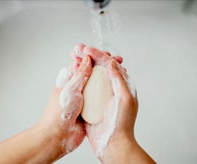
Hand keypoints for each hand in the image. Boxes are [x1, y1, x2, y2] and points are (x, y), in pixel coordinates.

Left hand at [35, 43, 123, 159]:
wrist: (58, 136)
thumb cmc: (58, 112)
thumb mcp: (71, 89)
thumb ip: (80, 74)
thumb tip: (88, 58)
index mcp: (70, 79)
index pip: (83, 62)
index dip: (95, 55)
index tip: (106, 53)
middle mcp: (78, 87)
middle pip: (94, 72)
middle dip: (105, 65)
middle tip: (118, 61)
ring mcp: (85, 98)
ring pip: (99, 85)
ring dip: (109, 78)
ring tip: (122, 72)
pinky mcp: (90, 109)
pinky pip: (101, 99)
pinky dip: (109, 93)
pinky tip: (118, 89)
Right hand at [83, 47, 154, 162]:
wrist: (112, 143)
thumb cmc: (122, 123)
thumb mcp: (125, 99)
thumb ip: (120, 80)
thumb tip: (112, 63)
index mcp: (122, 85)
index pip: (110, 64)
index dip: (99, 55)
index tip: (87, 49)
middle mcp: (111, 88)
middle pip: (99, 68)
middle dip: (89, 57)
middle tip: (78, 49)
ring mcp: (101, 96)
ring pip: (91, 76)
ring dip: (82, 66)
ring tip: (73, 58)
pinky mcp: (92, 104)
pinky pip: (85, 89)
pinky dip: (78, 80)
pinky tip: (71, 75)